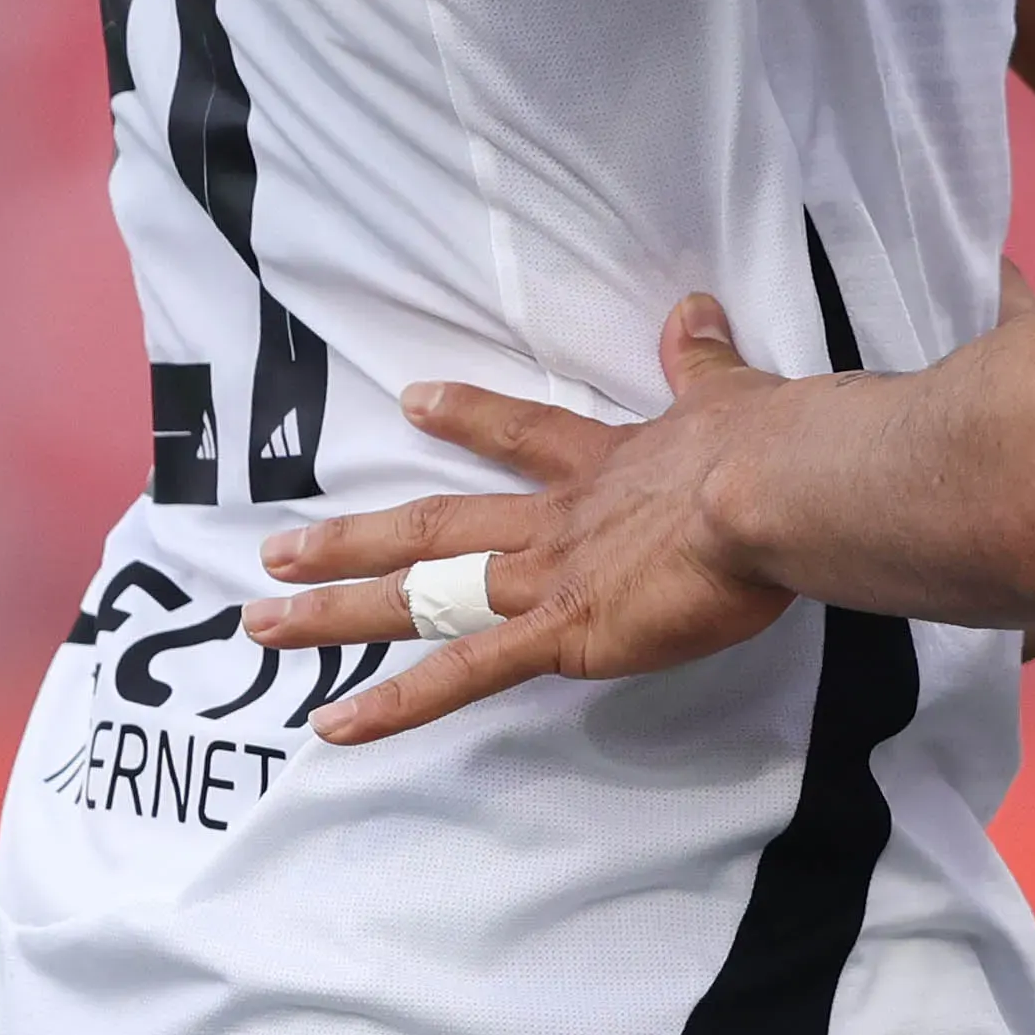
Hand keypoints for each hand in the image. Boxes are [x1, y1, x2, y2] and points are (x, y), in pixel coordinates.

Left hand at [244, 301, 804, 743]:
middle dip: (352, 539)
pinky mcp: (561, 632)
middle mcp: (557, 521)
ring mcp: (547, 578)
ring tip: (263, 624)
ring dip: (338, 610)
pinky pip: (460, 675)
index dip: (467, 418)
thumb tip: (696, 309)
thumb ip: (703, 361)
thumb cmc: (767, 449)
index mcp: (605, 466)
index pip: (521, 437)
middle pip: (433, 527)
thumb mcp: (730, 392)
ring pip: (421, 597)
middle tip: (275, 549)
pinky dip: (395, 704)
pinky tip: (336, 725)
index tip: (413, 399)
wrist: (770, 488)